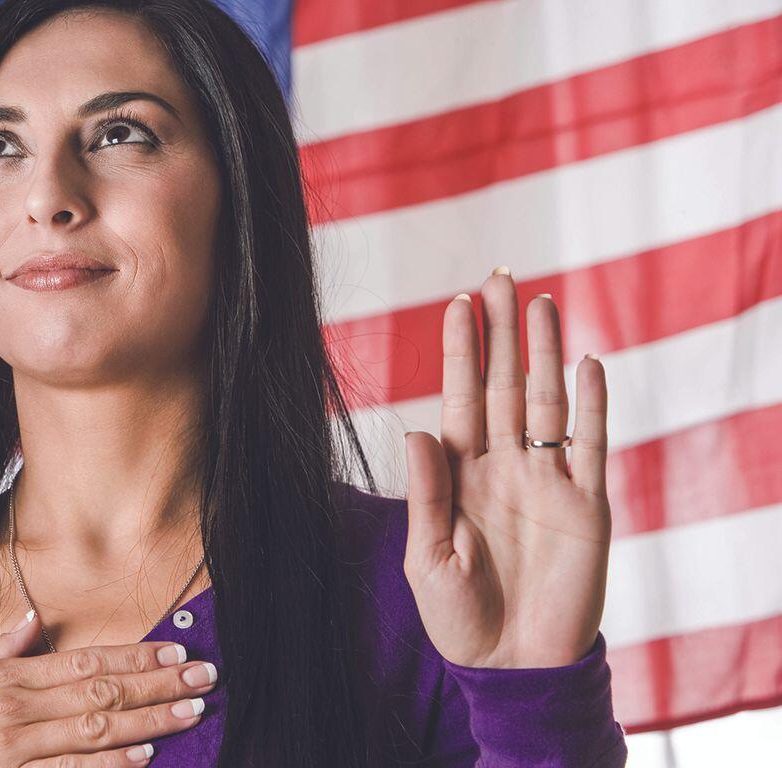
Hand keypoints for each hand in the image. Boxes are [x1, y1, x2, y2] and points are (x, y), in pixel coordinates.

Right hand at [0, 612, 217, 766]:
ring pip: (93, 732)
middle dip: (158, 684)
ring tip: (190, 712)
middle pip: (101, 692)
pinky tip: (141, 758)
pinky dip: (106, 766)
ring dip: (148, 721)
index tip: (174, 648)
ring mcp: (8, 753)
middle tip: (204, 676)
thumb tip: (32, 620)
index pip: (84, 660)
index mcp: (2, 678)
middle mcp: (12, 711)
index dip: (135, 654)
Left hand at [402, 266, 611, 669]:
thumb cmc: (458, 617)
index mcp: (461, 474)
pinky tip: (588, 363)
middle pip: (503, 385)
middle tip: (500, 278)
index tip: (456, 304)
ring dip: (546, 354)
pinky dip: (594, 405)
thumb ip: (426, 493)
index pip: (458, 398)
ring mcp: (548, 482)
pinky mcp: (587, 506)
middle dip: (501, 334)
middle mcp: (504, 466)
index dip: (458, 352)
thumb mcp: (427, 557)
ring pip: (548, 402)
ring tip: (541, 302)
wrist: (513, 666)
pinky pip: (592, 446)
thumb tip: (416, 430)